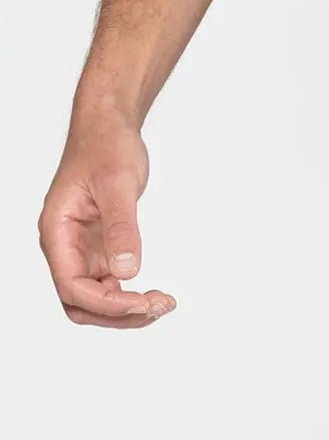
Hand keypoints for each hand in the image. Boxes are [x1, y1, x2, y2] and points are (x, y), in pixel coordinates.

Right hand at [38, 109, 176, 327]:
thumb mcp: (117, 183)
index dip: (105, 303)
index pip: (72, 286)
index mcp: (57, 232)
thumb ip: (121, 227)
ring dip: (126, 308)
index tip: (140, 302)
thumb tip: (127, 272)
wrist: (109, 126)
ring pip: (95, 297)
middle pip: (80, 302)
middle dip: (116, 313)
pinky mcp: (99, 246)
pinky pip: (109, 282)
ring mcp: (82, 248)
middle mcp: (65, 246)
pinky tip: (153, 294)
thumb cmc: (106, 146)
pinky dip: (130, 293)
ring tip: (161, 303)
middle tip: (157, 307)